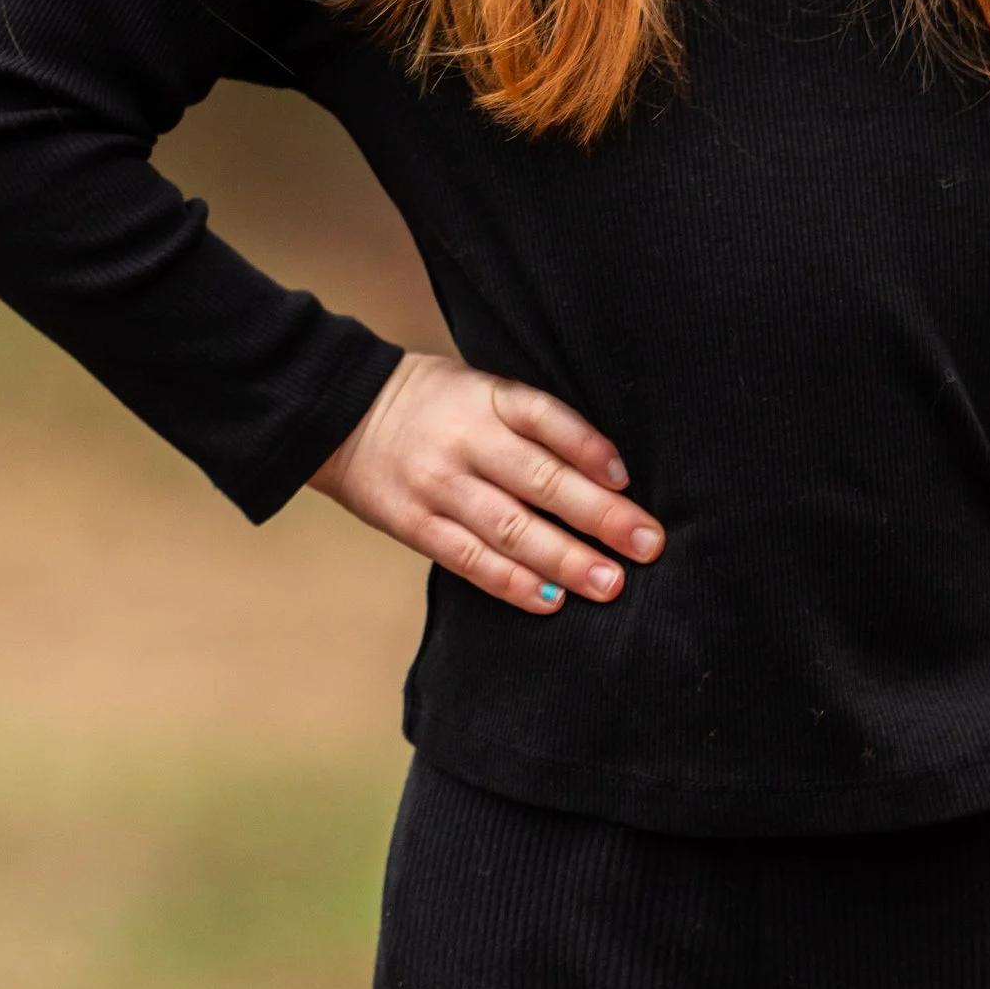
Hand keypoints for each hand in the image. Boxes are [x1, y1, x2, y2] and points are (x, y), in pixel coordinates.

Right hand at [311, 352, 663, 617]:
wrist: (342, 414)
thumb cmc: (436, 404)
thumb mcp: (481, 388)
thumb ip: (533, 424)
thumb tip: (609, 475)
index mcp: (487, 398)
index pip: (547, 418)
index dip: (590, 448)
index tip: (627, 478)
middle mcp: (465, 441)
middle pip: (540, 480)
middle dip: (600, 516)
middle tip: (647, 544)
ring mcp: (438, 486)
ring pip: (510, 529)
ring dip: (565, 560)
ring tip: (610, 583)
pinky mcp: (415, 525)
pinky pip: (469, 560)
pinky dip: (513, 583)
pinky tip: (552, 600)